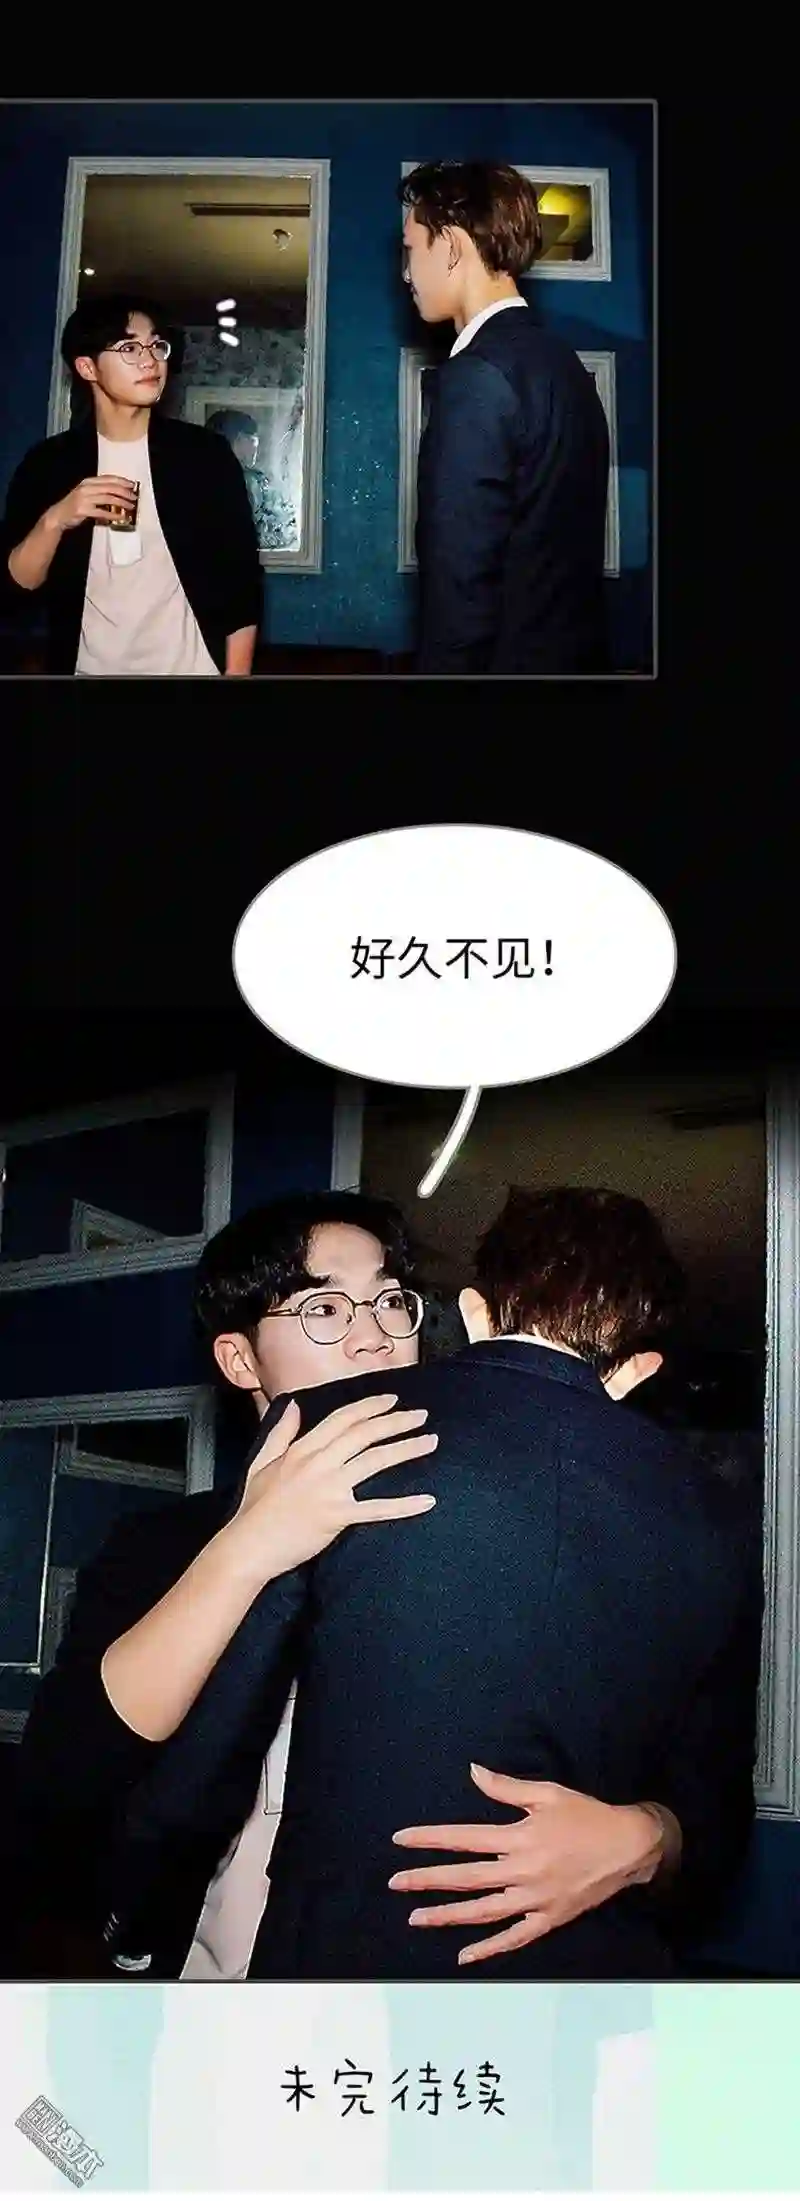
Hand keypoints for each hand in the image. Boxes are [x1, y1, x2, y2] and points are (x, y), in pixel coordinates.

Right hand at [48, 477, 138, 531]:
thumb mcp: (86, 493)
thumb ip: (100, 491)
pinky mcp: (84, 510)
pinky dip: (113, 515)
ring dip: (122, 503)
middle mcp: (87, 487)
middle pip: (110, 487)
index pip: (109, 478)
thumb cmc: (75, 505)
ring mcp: (85, 499)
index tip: (133, 485)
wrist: (59, 515)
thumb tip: (119, 493)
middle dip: (125, 492)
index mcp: (88, 481)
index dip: (122, 481)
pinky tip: (121, 517)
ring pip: (108, 499)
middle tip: (134, 497)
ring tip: (131, 507)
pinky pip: (102, 512)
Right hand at [226, 1393, 437, 1581]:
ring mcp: (329, 1489)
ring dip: (406, 1448)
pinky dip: (404, 1505)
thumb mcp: (262, 1462)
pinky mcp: (337, 1516)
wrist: (248, 1546)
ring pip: (375, 1460)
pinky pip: (377, 1508)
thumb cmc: (255, 1507)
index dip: (370, 1407)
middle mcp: (318, 1463)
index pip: (342, 1419)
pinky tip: (427, 1500)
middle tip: (421, 1415)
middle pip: (364, 1434)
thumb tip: (294, 1405)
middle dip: (396, 1421)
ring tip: (430, 1442)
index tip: (393, 1400)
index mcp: (302, 1449)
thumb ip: (281, 1432)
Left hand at [388, 1761, 663, 1965]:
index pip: (463, 1839)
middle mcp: (522, 1872)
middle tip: (395, 1883)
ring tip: (417, 1918)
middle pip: (465, 1879)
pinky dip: (489, 1949)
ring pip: (483, 1912)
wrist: (629, 1847)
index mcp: (519, 1838)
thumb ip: (506, 1787)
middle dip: (427, 1881)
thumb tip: (472, 1771)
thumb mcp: (547, 1793)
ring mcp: (535, 1900)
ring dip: (447, 1916)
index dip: (430, 1839)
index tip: (400, 1840)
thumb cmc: (586, 1816)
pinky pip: (514, 1938)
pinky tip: (463, 1956)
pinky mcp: (548, 1919)